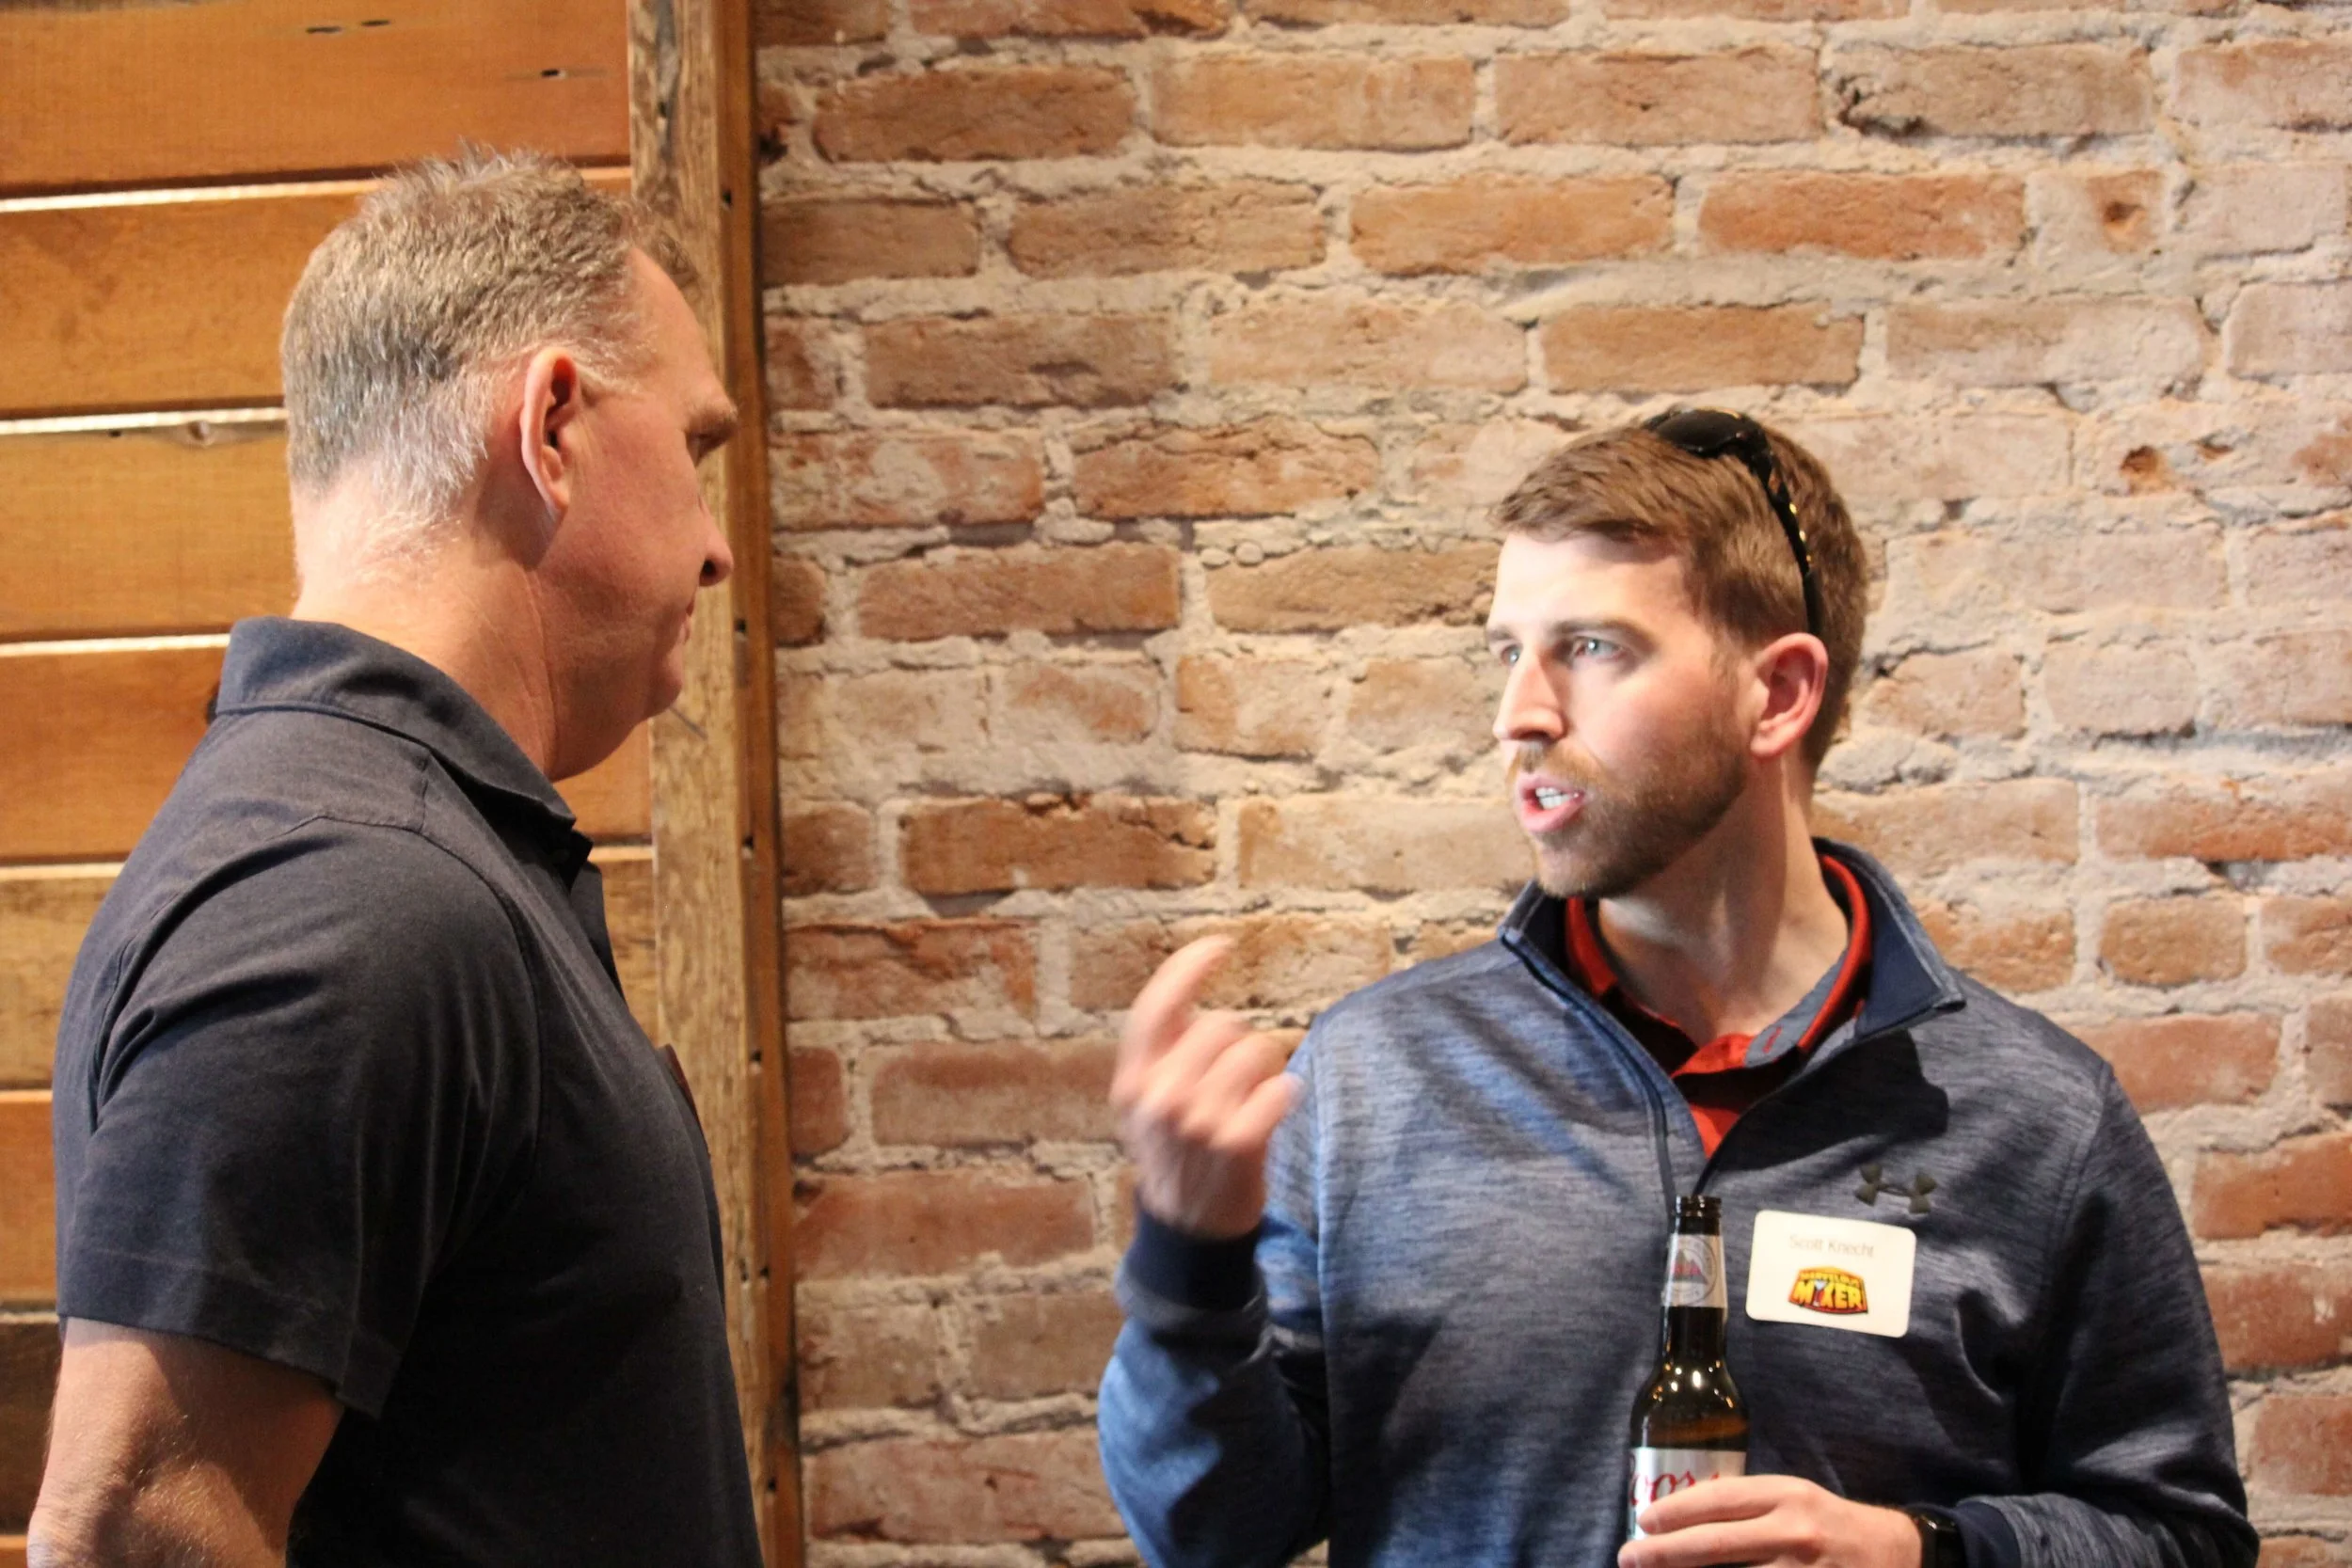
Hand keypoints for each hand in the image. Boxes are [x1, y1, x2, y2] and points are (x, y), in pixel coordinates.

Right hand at [1112, 936, 1300, 1239]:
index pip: (1156, 1006)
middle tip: (1238, 1081)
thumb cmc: (1176, 1157)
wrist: (1189, 1231)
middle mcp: (1159, 1096)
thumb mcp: (1145, 1106)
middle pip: (1222, 1025)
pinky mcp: (1237, 1143)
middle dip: (1240, 1043)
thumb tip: (1200, 1005)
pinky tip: (1274, 1111)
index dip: (1189, 966)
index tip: (1220, 945)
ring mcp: (1197, 1121)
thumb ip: (1161, 1057)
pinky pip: (1281, 1087)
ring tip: (1254, 1101)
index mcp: (1132, 1081)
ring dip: (1266, 1069)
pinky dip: (1286, 1094)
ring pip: (1257, 1050)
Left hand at [1620, 1475, 1920, 1567]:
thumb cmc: (1829, 1523)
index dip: (1674, 1512)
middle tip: (1629, 1557)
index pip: (1718, 1500)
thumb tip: (1681, 1516)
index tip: (1642, 1522)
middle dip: (1664, 1552)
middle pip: (1715, 1545)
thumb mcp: (1793, 1498)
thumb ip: (1747, 1505)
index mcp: (1787, 1495)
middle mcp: (1795, 1532)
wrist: (1896, 1554)